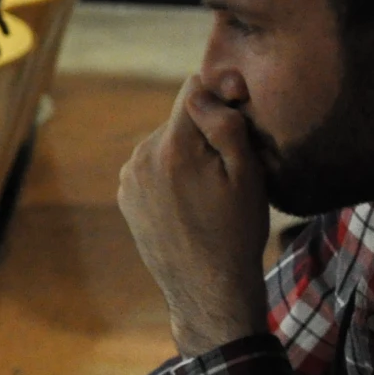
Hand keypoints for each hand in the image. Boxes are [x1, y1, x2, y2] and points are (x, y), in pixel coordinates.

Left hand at [117, 76, 270, 356]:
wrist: (207, 289)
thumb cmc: (236, 231)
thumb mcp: (248, 175)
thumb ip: (224, 123)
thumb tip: (205, 85)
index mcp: (173, 145)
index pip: (193, 88)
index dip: (221, 97)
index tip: (239, 117)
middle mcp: (142, 155)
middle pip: (180, 118)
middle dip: (203, 132)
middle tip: (227, 170)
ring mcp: (129, 176)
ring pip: (165, 142)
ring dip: (186, 154)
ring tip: (208, 192)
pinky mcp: (125, 194)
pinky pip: (152, 166)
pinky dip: (170, 174)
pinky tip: (188, 203)